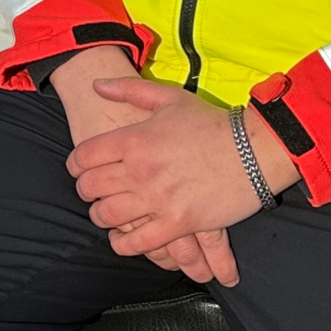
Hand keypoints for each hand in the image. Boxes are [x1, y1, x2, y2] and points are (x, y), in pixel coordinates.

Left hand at [49, 50, 230, 286]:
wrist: (254, 151)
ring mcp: (158, 199)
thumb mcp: (170, 98)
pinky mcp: (178, 223)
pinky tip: (121, 240)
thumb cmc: (212, 123)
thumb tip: (96, 85)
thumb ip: (129, 89)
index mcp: (135, 138)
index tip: (79, 169)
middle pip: (90, 187)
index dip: (75, 165)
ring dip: (100, 217)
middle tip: (92, 193)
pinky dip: (122, 244)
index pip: (84, 156)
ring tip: (105, 214)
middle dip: (85, 192)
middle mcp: (140, 170)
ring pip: (108, 216)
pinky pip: (137, 242)